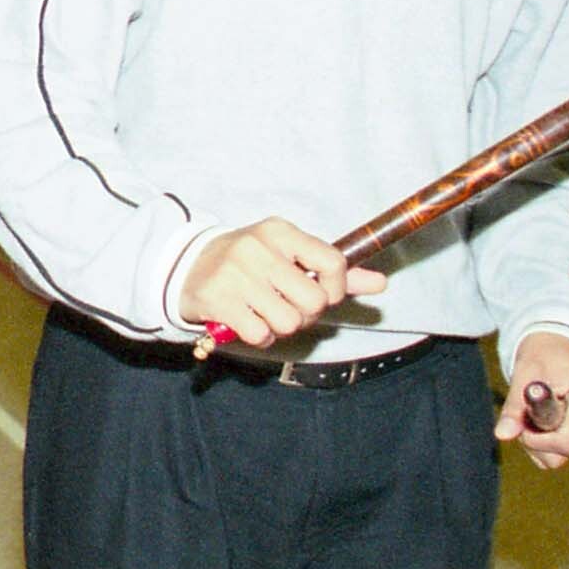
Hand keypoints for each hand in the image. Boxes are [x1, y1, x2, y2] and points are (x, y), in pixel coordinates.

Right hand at [176, 217, 385, 347]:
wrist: (188, 266)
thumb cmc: (250, 264)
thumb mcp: (289, 257)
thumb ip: (334, 272)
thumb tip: (381, 283)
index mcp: (280, 232)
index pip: (333, 262)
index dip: (335, 289)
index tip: (322, 294)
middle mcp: (258, 247)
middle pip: (313, 300)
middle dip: (307, 314)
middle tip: (289, 308)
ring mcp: (235, 273)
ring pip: (288, 321)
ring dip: (281, 328)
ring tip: (265, 315)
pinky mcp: (217, 299)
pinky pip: (260, 333)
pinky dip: (260, 337)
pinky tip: (248, 324)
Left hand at [495, 331, 568, 467]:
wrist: (561, 344)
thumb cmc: (544, 354)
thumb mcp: (524, 374)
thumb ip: (514, 407)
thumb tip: (502, 435)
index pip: (566, 442)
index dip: (537, 441)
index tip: (521, 423)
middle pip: (564, 452)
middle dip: (536, 439)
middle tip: (525, 413)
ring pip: (563, 455)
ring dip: (541, 440)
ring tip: (537, 410)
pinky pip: (565, 451)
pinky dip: (549, 440)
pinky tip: (547, 418)